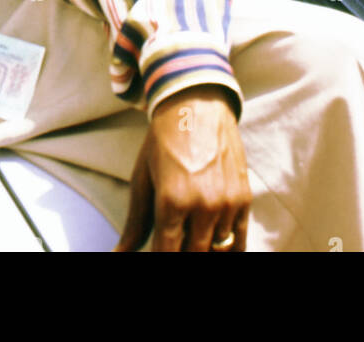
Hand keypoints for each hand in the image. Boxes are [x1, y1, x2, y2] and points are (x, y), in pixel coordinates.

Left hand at [116, 87, 250, 252]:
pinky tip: (212, 243)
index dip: (161, 258)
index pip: (166, 254)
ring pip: (216, 251)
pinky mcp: (243, 199)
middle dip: (181, 251)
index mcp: (172, 200)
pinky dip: (225, 248)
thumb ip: (135, 222)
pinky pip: (238, 242)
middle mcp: (202, 205)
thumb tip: (119, 254)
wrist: (197, 105)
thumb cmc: (164, 141)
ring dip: (202, 248)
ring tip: (190, 234)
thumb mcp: (143, 178)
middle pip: (193, 255)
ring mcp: (226, 203)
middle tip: (174, 240)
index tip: (159, 251)